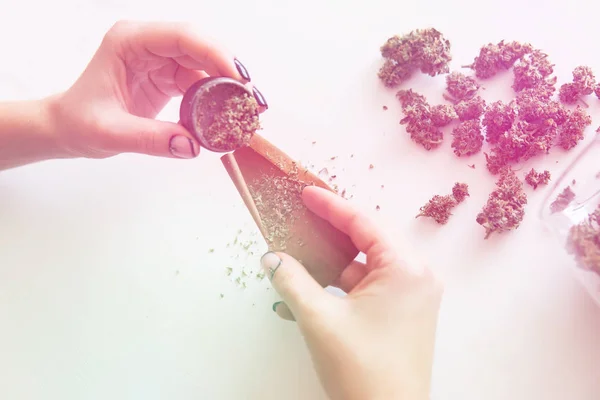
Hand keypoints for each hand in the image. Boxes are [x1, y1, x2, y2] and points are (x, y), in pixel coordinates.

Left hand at [50, 20, 266, 159]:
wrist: (69, 127)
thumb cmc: (79, 121)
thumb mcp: (110, 132)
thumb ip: (151, 139)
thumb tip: (192, 146)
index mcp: (129, 42)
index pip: (181, 36)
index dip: (215, 54)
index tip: (239, 79)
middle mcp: (148, 44)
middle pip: (201, 47)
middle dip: (231, 71)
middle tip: (253, 100)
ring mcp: (160, 59)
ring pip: (205, 64)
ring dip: (229, 86)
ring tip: (248, 110)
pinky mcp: (168, 77)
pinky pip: (201, 82)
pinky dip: (218, 98)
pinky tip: (230, 114)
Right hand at [260, 186, 442, 399]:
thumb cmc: (361, 370)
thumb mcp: (320, 319)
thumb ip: (292, 280)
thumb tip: (271, 257)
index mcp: (406, 269)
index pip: (364, 223)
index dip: (331, 205)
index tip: (306, 192)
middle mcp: (418, 276)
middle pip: (371, 237)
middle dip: (336, 225)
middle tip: (306, 211)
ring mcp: (415, 295)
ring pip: (372, 260)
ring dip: (341, 252)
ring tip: (309, 240)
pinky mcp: (407, 312)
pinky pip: (376, 281)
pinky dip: (349, 275)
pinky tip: (323, 274)